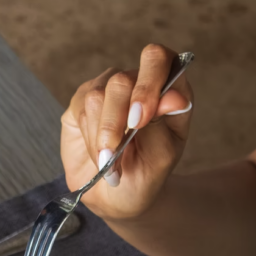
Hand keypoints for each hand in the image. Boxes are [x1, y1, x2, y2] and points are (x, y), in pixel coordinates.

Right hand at [60, 44, 192, 221]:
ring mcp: (106, 89)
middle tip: (115, 152)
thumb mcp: (162, 155)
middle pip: (121, 80)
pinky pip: (80, 111)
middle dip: (116, 120)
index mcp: (166, 87)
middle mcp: (135, 82)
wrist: (119, 195)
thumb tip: (174, 97)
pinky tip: (100, 158)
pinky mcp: (81, 102)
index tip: (140, 119)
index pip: (157, 59)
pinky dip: (90, 141)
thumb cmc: (146, 173)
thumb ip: (165, 123)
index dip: (147, 84)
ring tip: (111, 164)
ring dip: (102, 138)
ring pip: (96, 97)